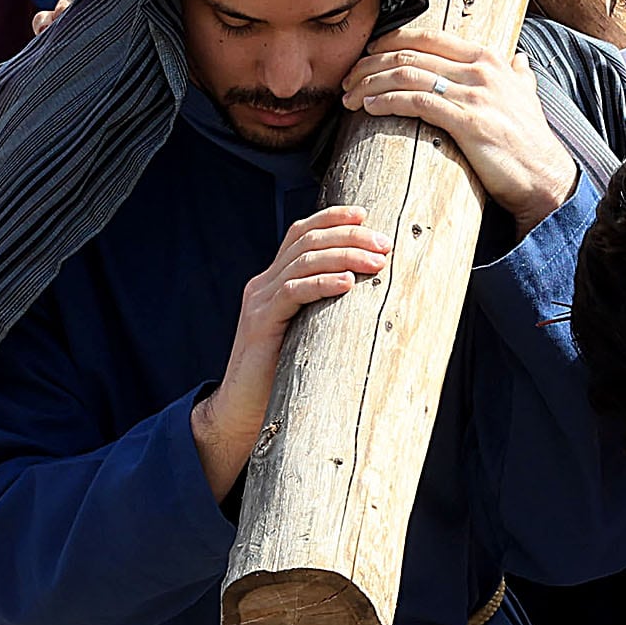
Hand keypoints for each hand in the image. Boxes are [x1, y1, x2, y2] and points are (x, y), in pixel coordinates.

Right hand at [192, 205, 387, 499]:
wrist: (241, 410)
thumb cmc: (280, 376)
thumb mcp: (305, 333)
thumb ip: (322, 310)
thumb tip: (368, 296)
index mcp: (272, 282)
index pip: (300, 234)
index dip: (330, 218)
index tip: (364, 214)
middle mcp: (263, 285)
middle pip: (306, 241)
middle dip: (348, 236)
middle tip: (383, 243)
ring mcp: (259, 301)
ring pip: (302, 261)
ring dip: (343, 256)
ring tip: (375, 262)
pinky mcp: (260, 323)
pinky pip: (292, 292)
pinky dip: (322, 283)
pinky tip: (347, 284)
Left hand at [341, 30, 578, 228]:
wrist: (545, 178)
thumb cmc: (530, 143)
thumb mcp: (527, 98)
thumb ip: (519, 75)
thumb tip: (520, 59)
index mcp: (488, 58)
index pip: (426, 36)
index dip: (388, 41)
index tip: (365, 55)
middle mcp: (480, 69)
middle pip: (409, 54)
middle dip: (369, 64)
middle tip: (348, 79)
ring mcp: (474, 93)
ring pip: (407, 74)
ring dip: (370, 84)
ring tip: (350, 97)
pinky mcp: (467, 120)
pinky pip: (416, 101)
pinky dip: (386, 100)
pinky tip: (369, 107)